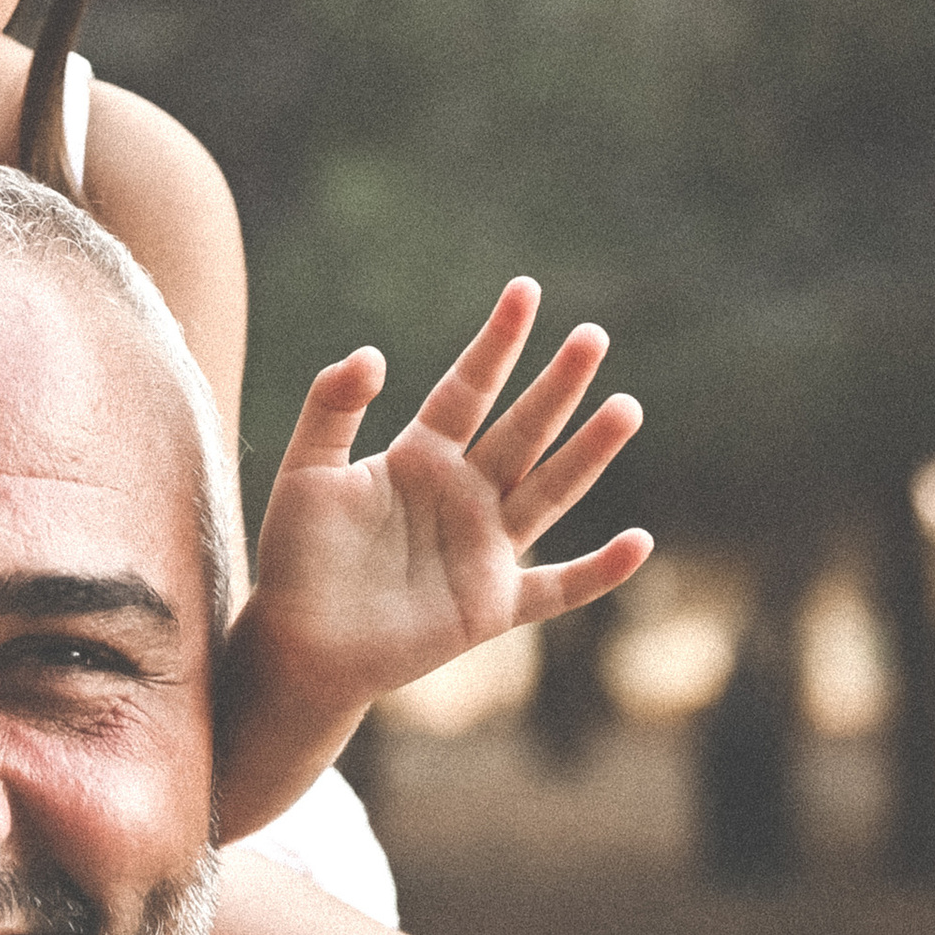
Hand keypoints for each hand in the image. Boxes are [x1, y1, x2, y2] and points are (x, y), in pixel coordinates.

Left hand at [238, 281, 648, 744]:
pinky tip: (638, 543)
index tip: (525, 290)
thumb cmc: (295, 557)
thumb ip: (329, 408)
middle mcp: (462, 495)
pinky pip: (557, 588)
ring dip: (588, 453)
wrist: (298, 644)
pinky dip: (598, 571)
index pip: (468, 389)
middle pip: (521, 430)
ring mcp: (484, 549)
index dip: (495, 342)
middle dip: (557, 384)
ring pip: (549, 491)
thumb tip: (372, 353)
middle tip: (593, 335)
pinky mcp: (492, 607)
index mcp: (420, 457)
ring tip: (625, 407)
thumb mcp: (304, 471)